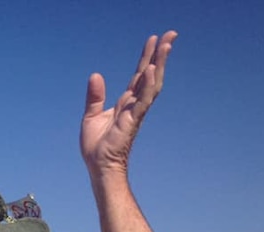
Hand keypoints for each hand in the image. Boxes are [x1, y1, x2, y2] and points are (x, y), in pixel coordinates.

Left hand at [80, 31, 176, 176]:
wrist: (99, 165)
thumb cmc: (97, 145)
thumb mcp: (91, 115)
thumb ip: (95, 96)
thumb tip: (96, 75)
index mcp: (126, 102)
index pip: (139, 75)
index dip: (147, 57)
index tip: (154, 39)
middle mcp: (134, 104)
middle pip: (150, 74)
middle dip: (160, 54)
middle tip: (171, 34)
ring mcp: (136, 112)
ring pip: (151, 84)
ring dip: (159, 64)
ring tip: (166, 45)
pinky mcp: (132, 121)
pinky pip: (143, 100)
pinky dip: (148, 85)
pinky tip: (151, 70)